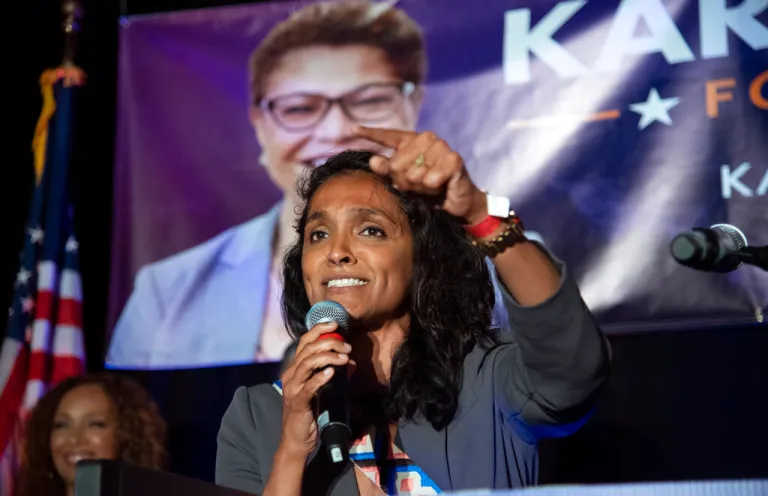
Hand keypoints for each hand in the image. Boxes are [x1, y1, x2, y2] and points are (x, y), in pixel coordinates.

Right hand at [278, 322, 352, 457]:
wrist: (297, 440)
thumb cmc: (310, 413)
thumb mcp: (323, 389)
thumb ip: (334, 374)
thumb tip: (350, 362)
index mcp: (295, 369)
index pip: (304, 342)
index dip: (318, 330)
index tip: (335, 324)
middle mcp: (290, 375)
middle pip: (307, 350)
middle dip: (329, 343)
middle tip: (347, 347)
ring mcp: (292, 389)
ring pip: (307, 364)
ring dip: (327, 357)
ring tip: (344, 357)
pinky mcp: (297, 403)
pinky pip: (308, 387)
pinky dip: (320, 377)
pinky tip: (331, 372)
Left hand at [353, 126, 487, 224]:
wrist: (456, 202)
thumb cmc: (429, 191)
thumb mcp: (404, 182)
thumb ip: (388, 171)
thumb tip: (373, 161)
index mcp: (412, 141)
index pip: (388, 135)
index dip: (370, 133)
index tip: (352, 129)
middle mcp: (426, 139)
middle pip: (397, 164)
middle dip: (404, 182)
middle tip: (418, 186)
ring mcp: (441, 147)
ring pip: (414, 173)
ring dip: (420, 187)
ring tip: (431, 187)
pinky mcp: (454, 159)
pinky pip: (430, 179)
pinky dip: (433, 188)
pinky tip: (441, 186)